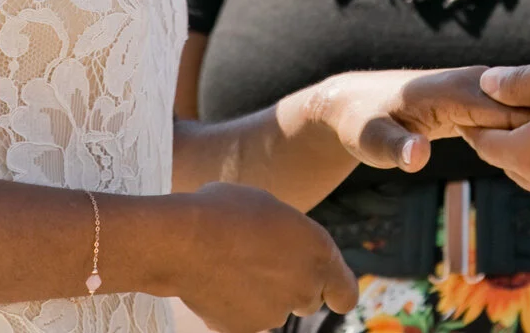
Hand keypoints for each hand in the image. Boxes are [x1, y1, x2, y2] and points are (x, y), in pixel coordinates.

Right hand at [159, 183, 357, 332]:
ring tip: (231, 264)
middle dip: (293, 288)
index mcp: (320, 254)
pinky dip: (234, 306)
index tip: (324, 287)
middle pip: (308, 301)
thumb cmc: (226, 211)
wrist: (184, 240)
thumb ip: (291, 235)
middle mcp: (304, 288)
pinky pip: (244, 319)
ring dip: (261, 294)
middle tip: (264, 263)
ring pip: (273, 309)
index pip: (346, 294)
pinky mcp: (243, 330)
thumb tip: (285, 245)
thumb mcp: (272, 209)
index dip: (335, 291)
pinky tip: (216, 281)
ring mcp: (274, 313)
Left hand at [312, 66, 529, 171]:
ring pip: (525, 110)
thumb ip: (395, 149)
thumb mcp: (370, 140)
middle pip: (527, 107)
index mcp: (455, 89)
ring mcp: (479, 88)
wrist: (356, 102)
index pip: (511, 111)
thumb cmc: (362, 122)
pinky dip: (525, 135)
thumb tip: (418, 156)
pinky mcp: (479, 99)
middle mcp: (474, 81)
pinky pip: (514, 115)